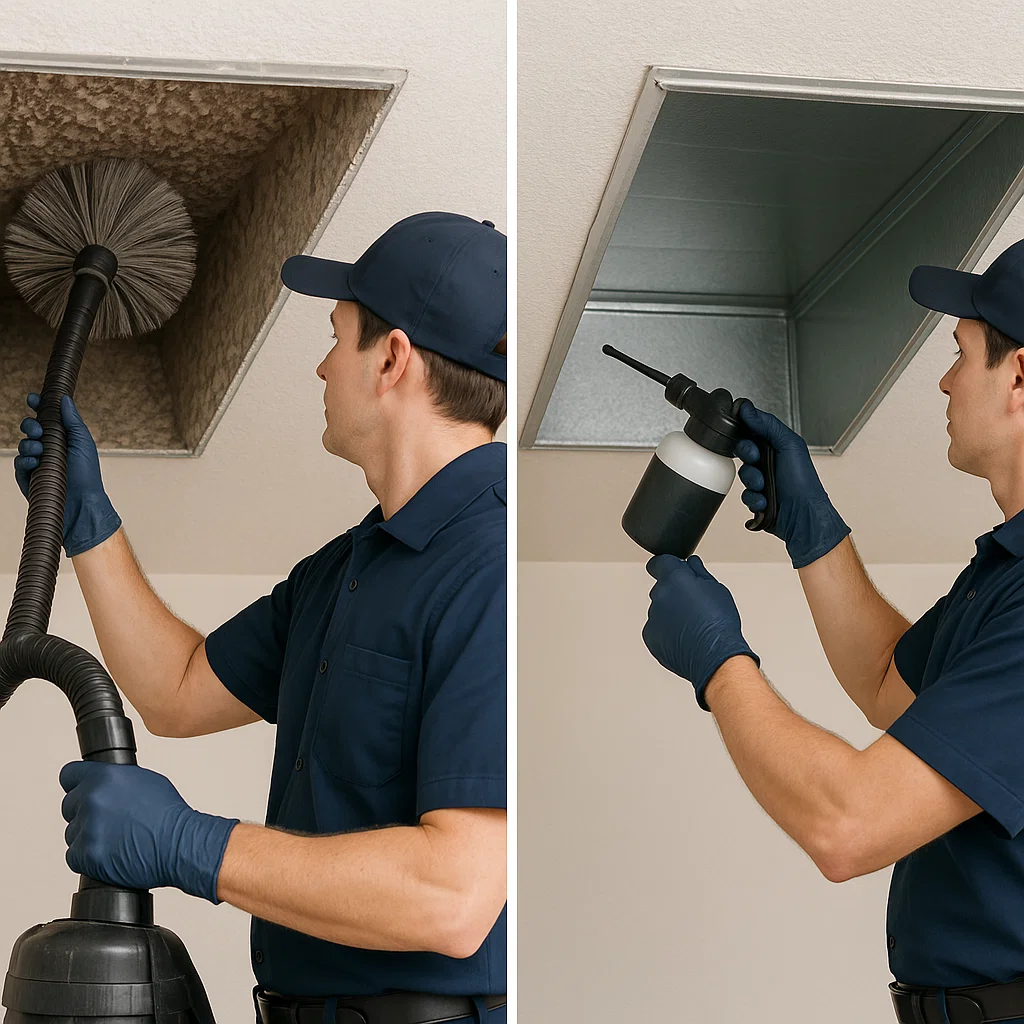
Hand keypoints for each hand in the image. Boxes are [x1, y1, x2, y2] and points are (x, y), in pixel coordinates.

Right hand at [15, 393, 121, 556]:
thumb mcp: (83, 442)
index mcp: (63, 439)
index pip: (47, 418)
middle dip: (30, 425)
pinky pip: (19, 463)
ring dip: (29, 444)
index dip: (38, 407)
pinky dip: (25, 461)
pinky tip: (35, 463)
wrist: (81, 502)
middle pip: (30, 428)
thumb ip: (72, 420)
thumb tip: (64, 398)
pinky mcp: (28, 477)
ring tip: (40, 450)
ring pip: (23, 444)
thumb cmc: (87, 474)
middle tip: (38, 430)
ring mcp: (37, 463)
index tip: (33, 399)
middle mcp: (49, 449)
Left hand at [59, 761, 237, 902]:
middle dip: (84, 813)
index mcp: (104, 777)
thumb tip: (104, 785)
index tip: (81, 791)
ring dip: (88, 836)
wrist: (178, 843)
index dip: (77, 784)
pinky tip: (110, 853)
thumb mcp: (144, 780)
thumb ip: (116, 780)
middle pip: (68, 805)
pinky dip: (88, 858)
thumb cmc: (168, 814)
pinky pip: (74, 856)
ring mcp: (87, 827)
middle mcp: (92, 799)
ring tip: (115, 839)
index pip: (69, 775)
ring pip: (72, 832)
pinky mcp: (86, 854)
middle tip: (108, 821)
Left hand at [643, 554, 759, 709]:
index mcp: (675, 579)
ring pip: (659, 609)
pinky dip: (666, 630)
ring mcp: (653, 617)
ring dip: (671, 613)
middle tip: (693, 605)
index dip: (666, 565)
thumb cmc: (719, 623)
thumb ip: (698, 572)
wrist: (715, 656)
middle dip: (674, 592)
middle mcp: (659, 595)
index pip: (659, 562)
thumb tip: (690, 563)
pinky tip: (684, 637)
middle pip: (662, 587)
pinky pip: (656, 628)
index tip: (671, 569)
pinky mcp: (650, 636)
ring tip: (692, 625)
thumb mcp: (716, 589)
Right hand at [734, 400, 849, 568]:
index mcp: (778, 445)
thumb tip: (747, 409)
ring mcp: (764, 480)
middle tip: (758, 462)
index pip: (752, 432)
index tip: (750, 444)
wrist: (802, 515)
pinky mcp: (758, 498)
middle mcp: (771, 461)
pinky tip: (765, 501)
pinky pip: (744, 496)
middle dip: (749, 461)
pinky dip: (753, 499)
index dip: (746, 437)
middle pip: (744, 453)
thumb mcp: (789, 445)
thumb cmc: (803, 482)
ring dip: (752, 483)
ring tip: (765, 487)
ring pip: (743, 476)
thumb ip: (767, 424)